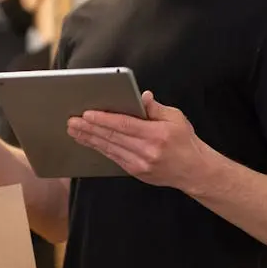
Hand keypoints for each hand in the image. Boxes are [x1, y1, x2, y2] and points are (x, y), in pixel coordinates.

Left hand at [66, 91, 215, 191]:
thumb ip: (155, 108)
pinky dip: (98, 148)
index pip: (124, 125)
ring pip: (108, 148)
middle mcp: (147, 151)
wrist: (194, 171)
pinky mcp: (136, 171)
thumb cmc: (185, 141)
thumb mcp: (176, 118)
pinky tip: (88, 141)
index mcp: (157, 135)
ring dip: (89, 138)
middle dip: (89, 128)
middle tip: (72, 121)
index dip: (103, 119)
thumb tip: (141, 96)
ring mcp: (140, 164)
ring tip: (74, 130)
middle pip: (112, 137)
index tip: (87, 113)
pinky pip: (113, 157)